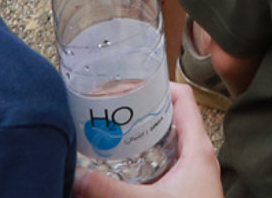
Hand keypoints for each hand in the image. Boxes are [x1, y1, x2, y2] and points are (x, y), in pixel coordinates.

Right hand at [74, 85, 219, 197]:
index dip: (156, 85)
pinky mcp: (181, 193)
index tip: (125, 85)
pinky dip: (141, 164)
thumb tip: (74, 175)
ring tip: (107, 135)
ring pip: (163, 146)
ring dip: (137, 141)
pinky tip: (118, 171)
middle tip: (107, 111)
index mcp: (198, 149)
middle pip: (169, 119)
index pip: (182, 97)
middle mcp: (197, 158)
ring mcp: (190, 177)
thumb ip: (109, 190)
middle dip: (138, 114)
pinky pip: (161, 168)